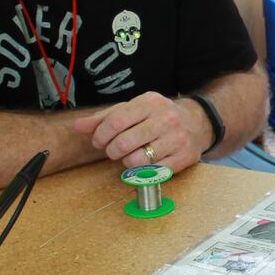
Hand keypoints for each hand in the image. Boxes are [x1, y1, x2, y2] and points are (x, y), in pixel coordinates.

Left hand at [73, 91, 207, 172]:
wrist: (197, 122)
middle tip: (113, 151)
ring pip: (138, 160)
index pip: (116, 121)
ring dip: (127, 162)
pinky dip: (144, 171)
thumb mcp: (133, 109)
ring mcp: (176, 139)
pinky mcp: (184, 157)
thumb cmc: (157, 117)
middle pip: (124, 143)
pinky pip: (154, 172)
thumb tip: (78, 126)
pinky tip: (145, 163)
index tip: (98, 141)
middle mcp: (165, 118)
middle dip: (112, 151)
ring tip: (130, 156)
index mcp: (150, 102)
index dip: (101, 135)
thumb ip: (104, 118)